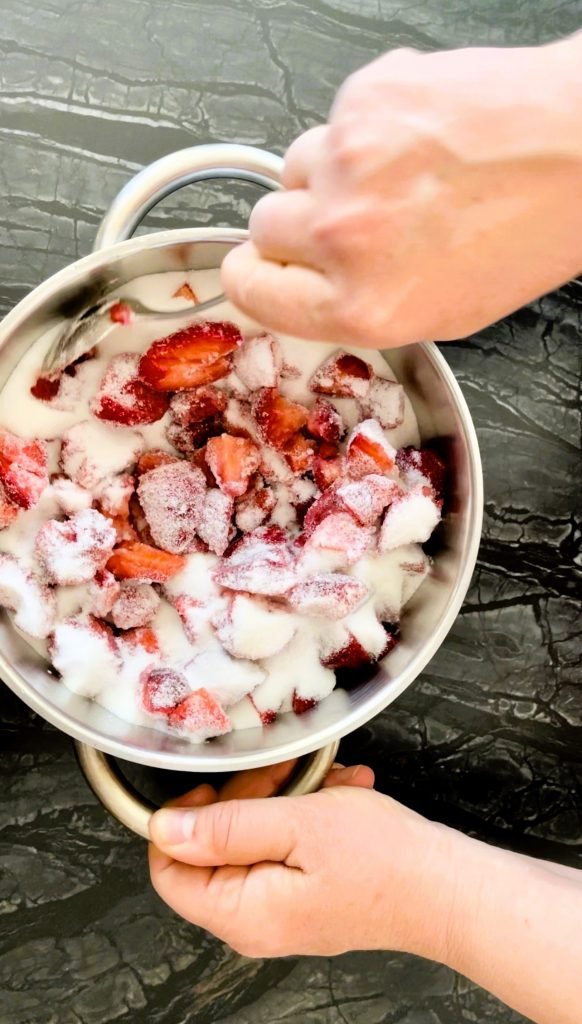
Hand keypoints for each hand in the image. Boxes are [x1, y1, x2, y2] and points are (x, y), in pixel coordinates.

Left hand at [148, 760, 458, 958]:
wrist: (446, 889)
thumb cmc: (383, 862)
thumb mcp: (296, 824)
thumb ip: (225, 827)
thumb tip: (164, 829)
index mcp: (242, 913)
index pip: (169, 870)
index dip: (184, 820)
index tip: (217, 786)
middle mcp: (255, 923)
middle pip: (212, 851)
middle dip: (244, 800)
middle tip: (280, 775)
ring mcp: (281, 913)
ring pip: (251, 842)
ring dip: (281, 801)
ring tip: (319, 783)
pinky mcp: (305, 899)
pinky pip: (283, 850)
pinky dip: (304, 817)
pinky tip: (335, 798)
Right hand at [222, 34, 581, 346]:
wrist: (579, 148)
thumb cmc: (530, 231)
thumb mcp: (443, 312)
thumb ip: (356, 306)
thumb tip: (305, 288)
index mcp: (362, 305)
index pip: (249, 291)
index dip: (255, 277)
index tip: (262, 268)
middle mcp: (344, 237)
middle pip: (264, 227)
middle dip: (297, 226)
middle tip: (350, 221)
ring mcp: (348, 161)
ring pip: (294, 167)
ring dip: (330, 175)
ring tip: (395, 176)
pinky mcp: (364, 99)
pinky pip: (334, 119)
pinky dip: (365, 128)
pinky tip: (415, 139)